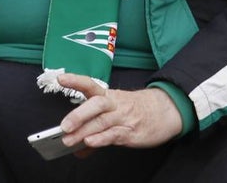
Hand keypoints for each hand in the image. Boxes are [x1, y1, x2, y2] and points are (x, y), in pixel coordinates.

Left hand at [57, 73, 182, 150]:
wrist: (165, 111)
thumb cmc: (136, 110)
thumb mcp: (115, 113)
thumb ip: (94, 129)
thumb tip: (76, 147)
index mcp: (108, 96)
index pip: (91, 85)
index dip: (76, 81)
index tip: (61, 78)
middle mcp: (115, 104)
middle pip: (96, 104)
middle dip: (78, 114)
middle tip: (64, 126)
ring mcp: (124, 117)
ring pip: (102, 122)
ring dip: (84, 131)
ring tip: (68, 140)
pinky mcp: (131, 131)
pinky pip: (114, 134)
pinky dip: (101, 139)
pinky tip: (90, 142)